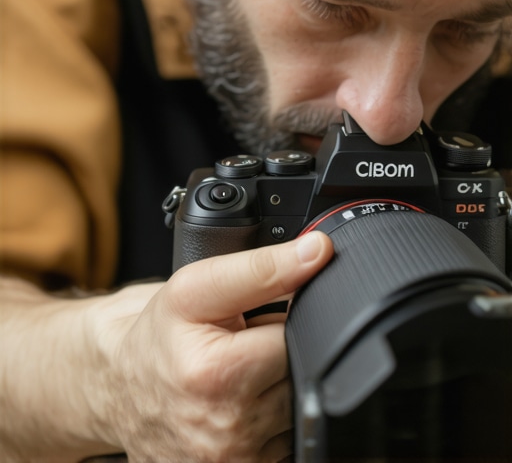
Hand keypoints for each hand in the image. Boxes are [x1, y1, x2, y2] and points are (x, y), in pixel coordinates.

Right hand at [93, 231, 332, 462]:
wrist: (119, 388)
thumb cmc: (157, 337)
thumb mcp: (196, 287)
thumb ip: (261, 268)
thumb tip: (317, 251)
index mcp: (217, 377)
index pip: (299, 337)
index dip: (284, 319)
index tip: (261, 316)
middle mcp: (228, 430)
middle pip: (303, 375)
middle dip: (280, 353)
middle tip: (243, 344)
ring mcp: (235, 460)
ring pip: (298, 407)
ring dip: (278, 384)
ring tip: (240, 373)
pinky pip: (287, 435)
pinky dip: (272, 413)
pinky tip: (241, 401)